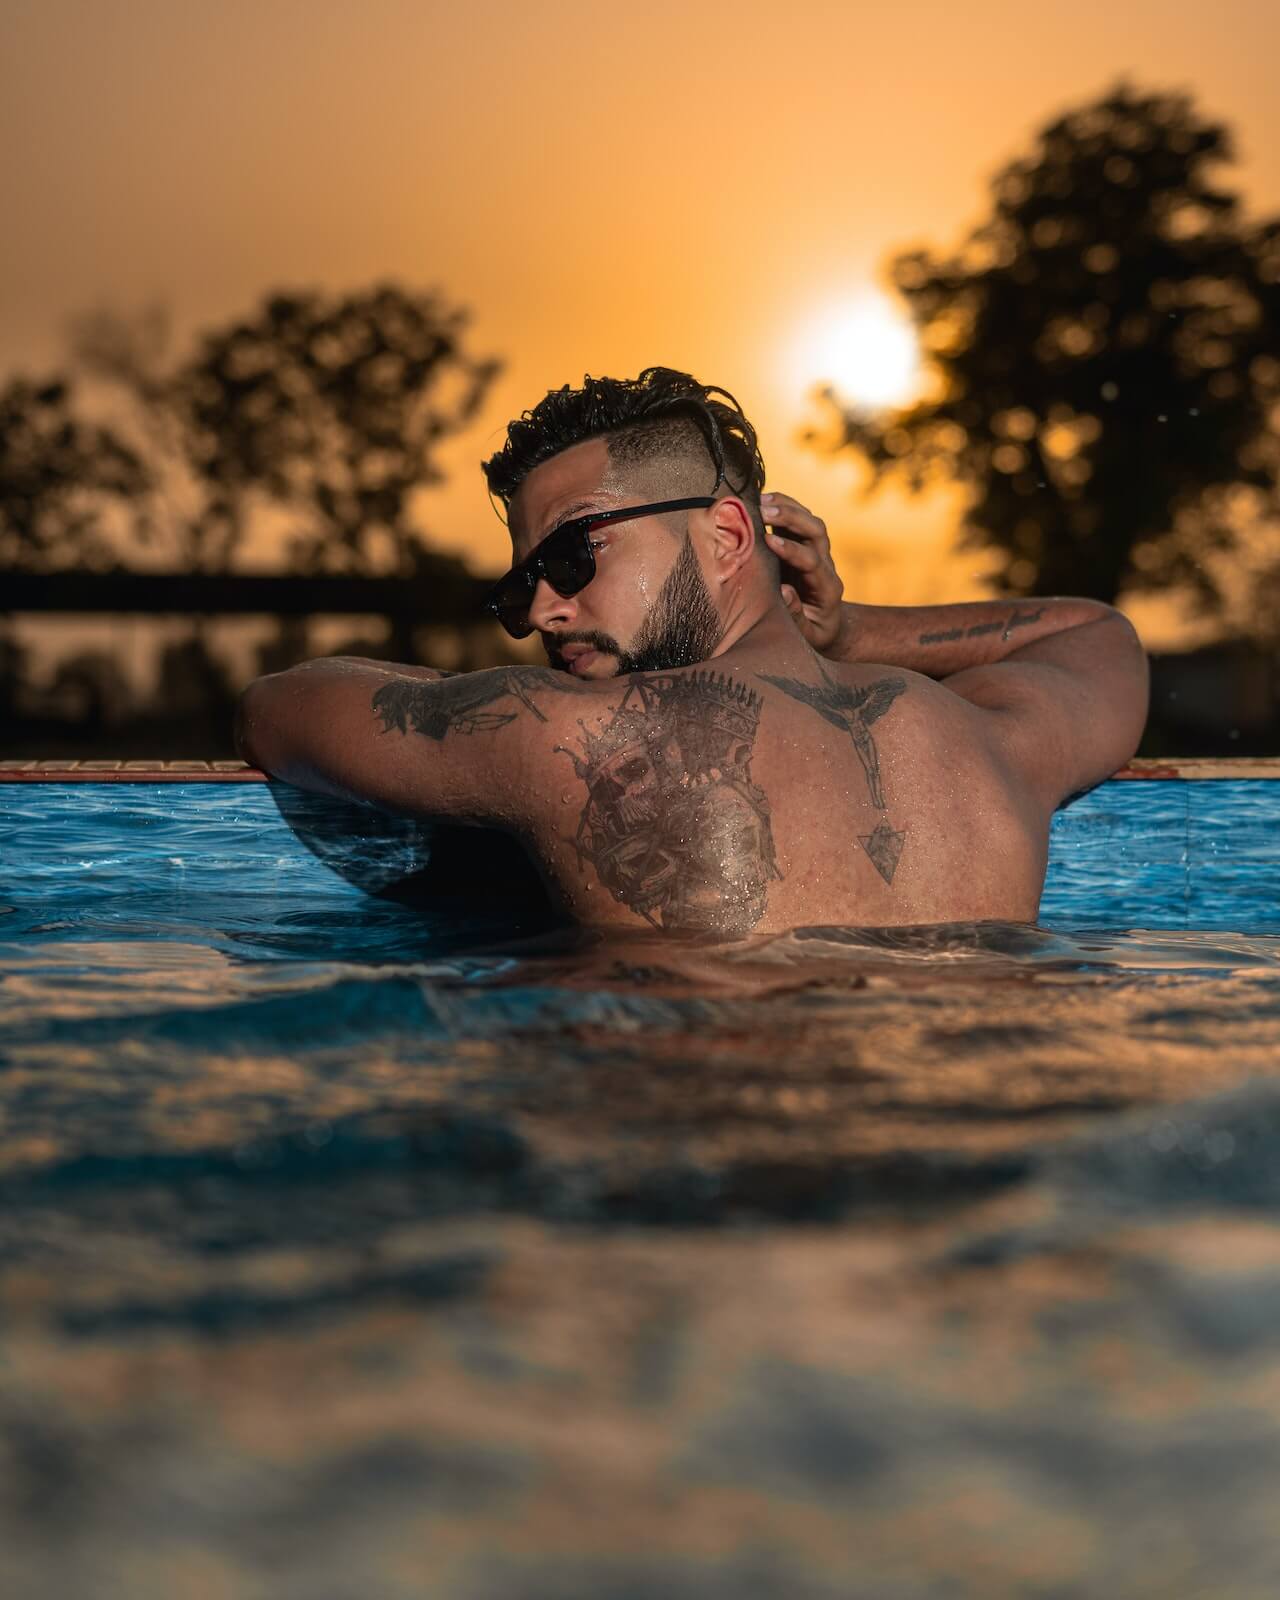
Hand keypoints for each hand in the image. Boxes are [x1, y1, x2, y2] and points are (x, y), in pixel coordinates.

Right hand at [759, 492, 847, 654]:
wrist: (827, 627)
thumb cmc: (815, 634)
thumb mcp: (809, 636)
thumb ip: (798, 617)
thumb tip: (785, 592)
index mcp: (827, 587)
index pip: (812, 560)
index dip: (791, 549)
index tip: (768, 541)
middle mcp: (825, 564)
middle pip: (816, 530)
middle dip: (792, 517)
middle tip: (764, 510)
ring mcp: (816, 552)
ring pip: (809, 520)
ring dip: (787, 506)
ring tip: (760, 500)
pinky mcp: (803, 546)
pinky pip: (798, 521)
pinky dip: (782, 507)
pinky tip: (761, 502)